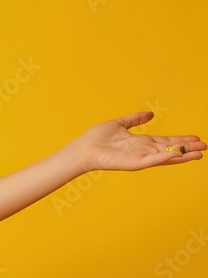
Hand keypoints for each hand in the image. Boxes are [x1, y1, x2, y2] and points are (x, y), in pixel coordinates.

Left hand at [75, 111, 203, 171]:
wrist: (83, 149)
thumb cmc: (96, 139)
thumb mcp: (119, 124)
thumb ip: (135, 119)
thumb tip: (150, 114)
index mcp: (141, 142)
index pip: (166, 141)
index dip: (181, 140)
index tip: (196, 138)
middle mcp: (143, 151)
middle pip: (170, 149)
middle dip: (188, 148)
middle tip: (205, 147)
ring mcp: (140, 158)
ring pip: (166, 156)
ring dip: (183, 154)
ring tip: (199, 153)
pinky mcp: (134, 163)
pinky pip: (153, 160)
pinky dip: (167, 157)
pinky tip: (180, 154)